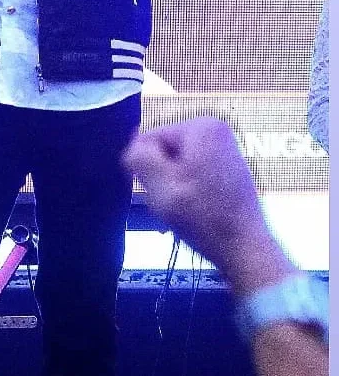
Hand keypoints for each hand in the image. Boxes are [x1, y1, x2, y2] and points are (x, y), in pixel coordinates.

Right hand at [123, 117, 291, 290]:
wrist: (245, 251)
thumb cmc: (203, 216)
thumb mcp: (160, 184)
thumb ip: (139, 157)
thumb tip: (133, 147)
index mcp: (201, 127)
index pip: (149, 139)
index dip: (146, 167)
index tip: (156, 191)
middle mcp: (216, 131)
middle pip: (164, 151)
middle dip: (160, 177)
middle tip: (168, 203)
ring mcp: (225, 151)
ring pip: (176, 165)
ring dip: (171, 187)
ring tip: (180, 211)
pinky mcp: (228, 170)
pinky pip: (193, 174)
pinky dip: (187, 192)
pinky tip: (192, 213)